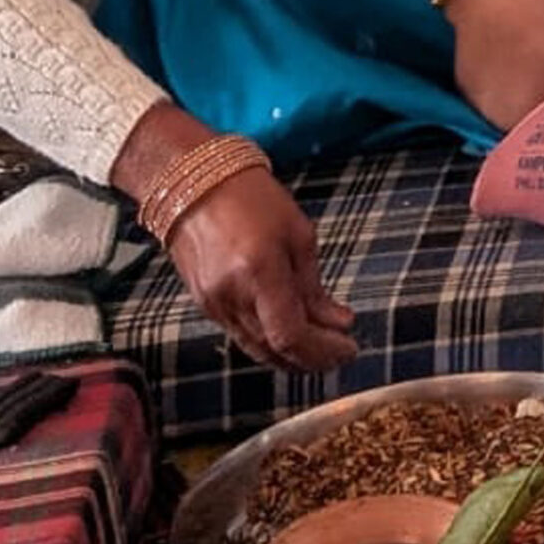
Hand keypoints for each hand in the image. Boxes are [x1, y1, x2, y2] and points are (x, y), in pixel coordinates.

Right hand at [168, 171, 356, 371]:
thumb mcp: (299, 235)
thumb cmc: (255, 200)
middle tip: (341, 354)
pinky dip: (268, 342)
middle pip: (273, 349)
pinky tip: (290, 336)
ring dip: (290, 357)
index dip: (323, 351)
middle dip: (311, 359)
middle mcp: (231, 296)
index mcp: (259, 273)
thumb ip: (315, 287)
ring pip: (256, 348)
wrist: (194, 185)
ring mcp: (212, 304)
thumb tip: (339, 323)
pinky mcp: (204, 304)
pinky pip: (240, 335)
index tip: (350, 348)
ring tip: (322, 350)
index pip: (290, 335)